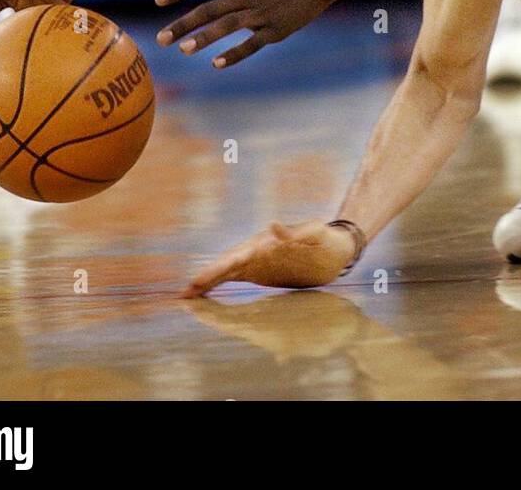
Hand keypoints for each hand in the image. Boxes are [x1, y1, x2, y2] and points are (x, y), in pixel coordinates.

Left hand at [155, 0, 335, 67]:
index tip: (157, 0)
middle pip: (208, 9)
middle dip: (182, 24)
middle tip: (160, 39)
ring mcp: (261, 13)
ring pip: (226, 27)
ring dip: (203, 39)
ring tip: (182, 50)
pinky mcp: (276, 30)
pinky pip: (251, 44)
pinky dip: (234, 54)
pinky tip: (216, 63)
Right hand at [182, 220, 356, 296]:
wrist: (336, 247)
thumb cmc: (327, 240)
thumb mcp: (317, 234)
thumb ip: (298, 232)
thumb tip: (273, 225)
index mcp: (266, 244)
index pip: (236, 257)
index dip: (217, 269)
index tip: (199, 280)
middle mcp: (257, 252)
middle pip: (226, 265)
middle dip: (205, 278)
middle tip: (184, 293)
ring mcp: (257, 262)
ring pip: (226, 273)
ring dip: (207, 283)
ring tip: (186, 296)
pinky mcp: (260, 272)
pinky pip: (234, 279)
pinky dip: (218, 286)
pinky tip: (204, 295)